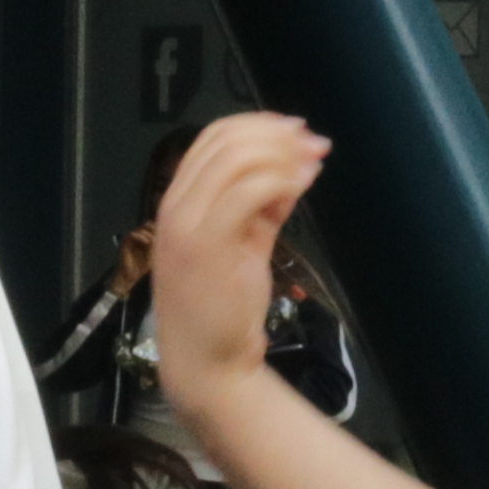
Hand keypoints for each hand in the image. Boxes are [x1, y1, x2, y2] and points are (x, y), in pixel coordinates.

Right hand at [144, 114, 328, 414]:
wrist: (207, 363)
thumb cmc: (222, 310)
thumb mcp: (244, 246)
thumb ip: (262, 208)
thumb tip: (293, 173)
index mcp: (177, 202)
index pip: (212, 140)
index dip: (257, 125)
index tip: (295, 131)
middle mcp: (175, 205)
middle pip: (224, 141)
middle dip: (275, 133)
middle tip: (312, 143)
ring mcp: (186, 223)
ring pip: (236, 159)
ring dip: (282, 153)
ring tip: (313, 162)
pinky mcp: (206, 243)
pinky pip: (248, 191)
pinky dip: (281, 179)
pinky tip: (304, 183)